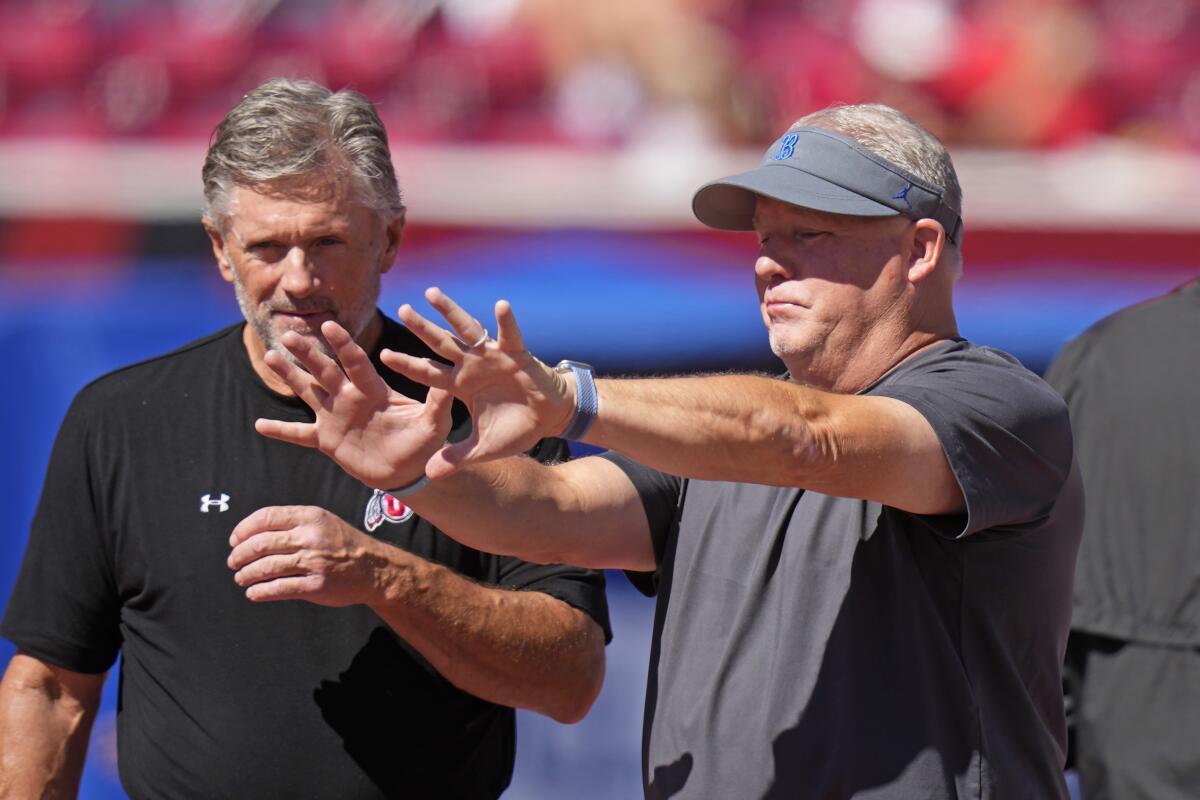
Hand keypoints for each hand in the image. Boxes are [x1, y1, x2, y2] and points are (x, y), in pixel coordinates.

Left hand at [228, 506, 388, 604]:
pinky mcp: (316, 585)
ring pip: (267, 567)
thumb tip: (251, 534)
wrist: (374, 568)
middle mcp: (311, 537)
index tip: (234, 541)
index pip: (266, 518)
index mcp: (310, 516)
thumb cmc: (343, 544)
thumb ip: (293, 523)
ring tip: (241, 578)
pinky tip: (253, 593)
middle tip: (233, 562)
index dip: (243, 530)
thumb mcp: (323, 521)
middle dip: (240, 555)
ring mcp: (314, 562)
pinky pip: (279, 589)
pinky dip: (260, 592)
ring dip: (247, 574)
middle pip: (261, 544)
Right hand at [253, 320, 453, 489]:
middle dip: (307, 353)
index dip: (343, 345)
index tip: (328, 325)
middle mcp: (350, 397)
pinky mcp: (327, 439)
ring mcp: (335, 416)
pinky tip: (259, 424)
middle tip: (288, 335)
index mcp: (374, 389)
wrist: (409, 469)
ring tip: (269, 355)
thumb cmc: (423, 441)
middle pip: (325, 370)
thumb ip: (438, 403)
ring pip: (308, 391)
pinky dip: (282, 430)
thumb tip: (451, 381)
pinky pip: (300, 434)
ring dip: (289, 376)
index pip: (356, 362)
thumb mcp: (433, 422)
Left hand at [383, 287, 574, 477]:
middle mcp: (472, 366)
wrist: (548, 418)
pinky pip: (511, 336)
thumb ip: (456, 457)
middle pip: (441, 344)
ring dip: (451, 312)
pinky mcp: (517, 355)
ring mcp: (493, 357)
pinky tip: (501, 305)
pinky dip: (506, 322)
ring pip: (468, 330)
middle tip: (402, 309)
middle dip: (422, 328)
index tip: (383, 355)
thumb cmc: (515, 427)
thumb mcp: (481, 447)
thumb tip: (429, 475)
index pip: (428, 373)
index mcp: (460, 385)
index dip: (407, 365)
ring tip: (432, 294)